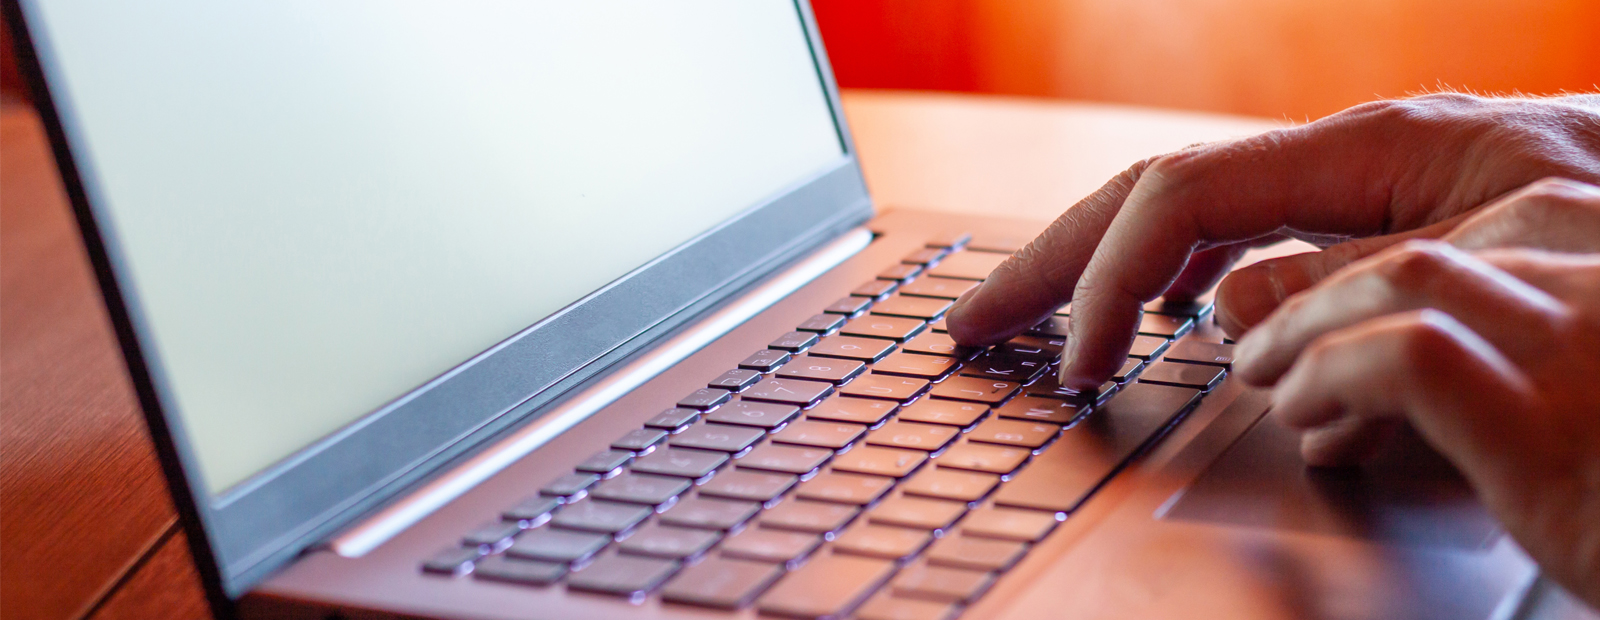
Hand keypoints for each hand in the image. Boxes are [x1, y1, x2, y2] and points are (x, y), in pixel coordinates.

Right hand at [944, 93, 1599, 388]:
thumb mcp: (1507, 266)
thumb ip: (1356, 288)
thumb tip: (1222, 316)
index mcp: (1373, 149)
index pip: (1181, 199)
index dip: (1107, 282)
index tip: (1074, 366)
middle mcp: (1349, 159)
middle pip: (1153, 196)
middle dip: (1052, 262)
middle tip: (969, 324)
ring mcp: (1358, 189)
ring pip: (1188, 216)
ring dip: (1099, 270)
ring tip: (1037, 323)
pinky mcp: (1380, 223)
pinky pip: (1245, 240)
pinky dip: (1179, 280)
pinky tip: (1164, 311)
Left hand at [1231, 240, 1599, 607]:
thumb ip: (1540, 368)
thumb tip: (1436, 356)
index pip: (1500, 231)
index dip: (1395, 269)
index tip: (1338, 309)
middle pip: (1444, 250)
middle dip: (1337, 289)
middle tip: (1272, 338)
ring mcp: (1588, 351)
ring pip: (1407, 282)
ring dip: (1310, 326)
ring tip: (1266, 372)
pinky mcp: (1549, 427)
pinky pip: (1403, 358)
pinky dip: (1328, 373)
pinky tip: (1305, 412)